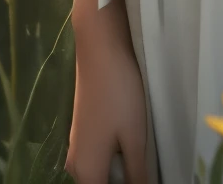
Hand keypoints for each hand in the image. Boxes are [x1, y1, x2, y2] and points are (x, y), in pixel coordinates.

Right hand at [66, 0, 153, 183]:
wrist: (99, 51)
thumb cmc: (119, 94)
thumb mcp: (134, 138)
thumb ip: (137, 174)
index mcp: (87, 172)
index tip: (145, 178)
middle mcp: (75, 166)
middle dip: (124, 182)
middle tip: (146, 170)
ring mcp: (76, 148)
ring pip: (98, 174)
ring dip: (119, 174)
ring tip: (143, 164)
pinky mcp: (81, 132)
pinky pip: (96, 160)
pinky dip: (113, 161)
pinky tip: (131, 149)